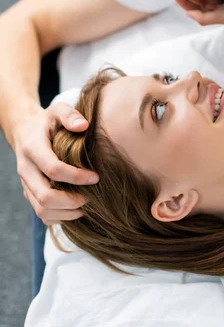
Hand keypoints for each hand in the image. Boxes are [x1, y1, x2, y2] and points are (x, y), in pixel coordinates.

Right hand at [13, 103, 97, 225]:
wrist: (24, 131)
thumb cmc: (47, 121)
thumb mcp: (57, 109)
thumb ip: (70, 115)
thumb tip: (84, 126)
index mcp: (33, 148)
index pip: (53, 169)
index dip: (76, 177)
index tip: (96, 177)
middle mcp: (26, 169)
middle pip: (45, 196)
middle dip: (72, 201)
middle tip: (92, 197)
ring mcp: (26, 184)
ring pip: (42, 210)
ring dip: (67, 213)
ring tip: (87, 206)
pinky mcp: (29, 193)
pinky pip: (41, 214)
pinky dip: (60, 217)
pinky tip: (77, 210)